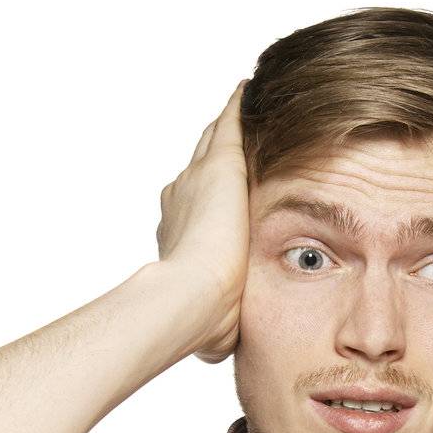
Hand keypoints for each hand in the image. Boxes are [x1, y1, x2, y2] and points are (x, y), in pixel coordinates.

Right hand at [156, 79, 250, 363]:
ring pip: (215, 140)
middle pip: (201, 165)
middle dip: (215, 154)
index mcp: (179, 230)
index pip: (196, 205)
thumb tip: (214, 345)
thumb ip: (213, 322)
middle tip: (231, 139)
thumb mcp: (209, 320)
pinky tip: (253, 87)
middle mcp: (181, 197)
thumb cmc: (197, 319)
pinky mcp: (221, 164)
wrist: (188, 298)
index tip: (219, 193)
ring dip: (230, 127)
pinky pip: (232, 122)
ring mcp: (199, 179)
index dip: (207, 196)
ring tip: (246, 106)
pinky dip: (241, 105)